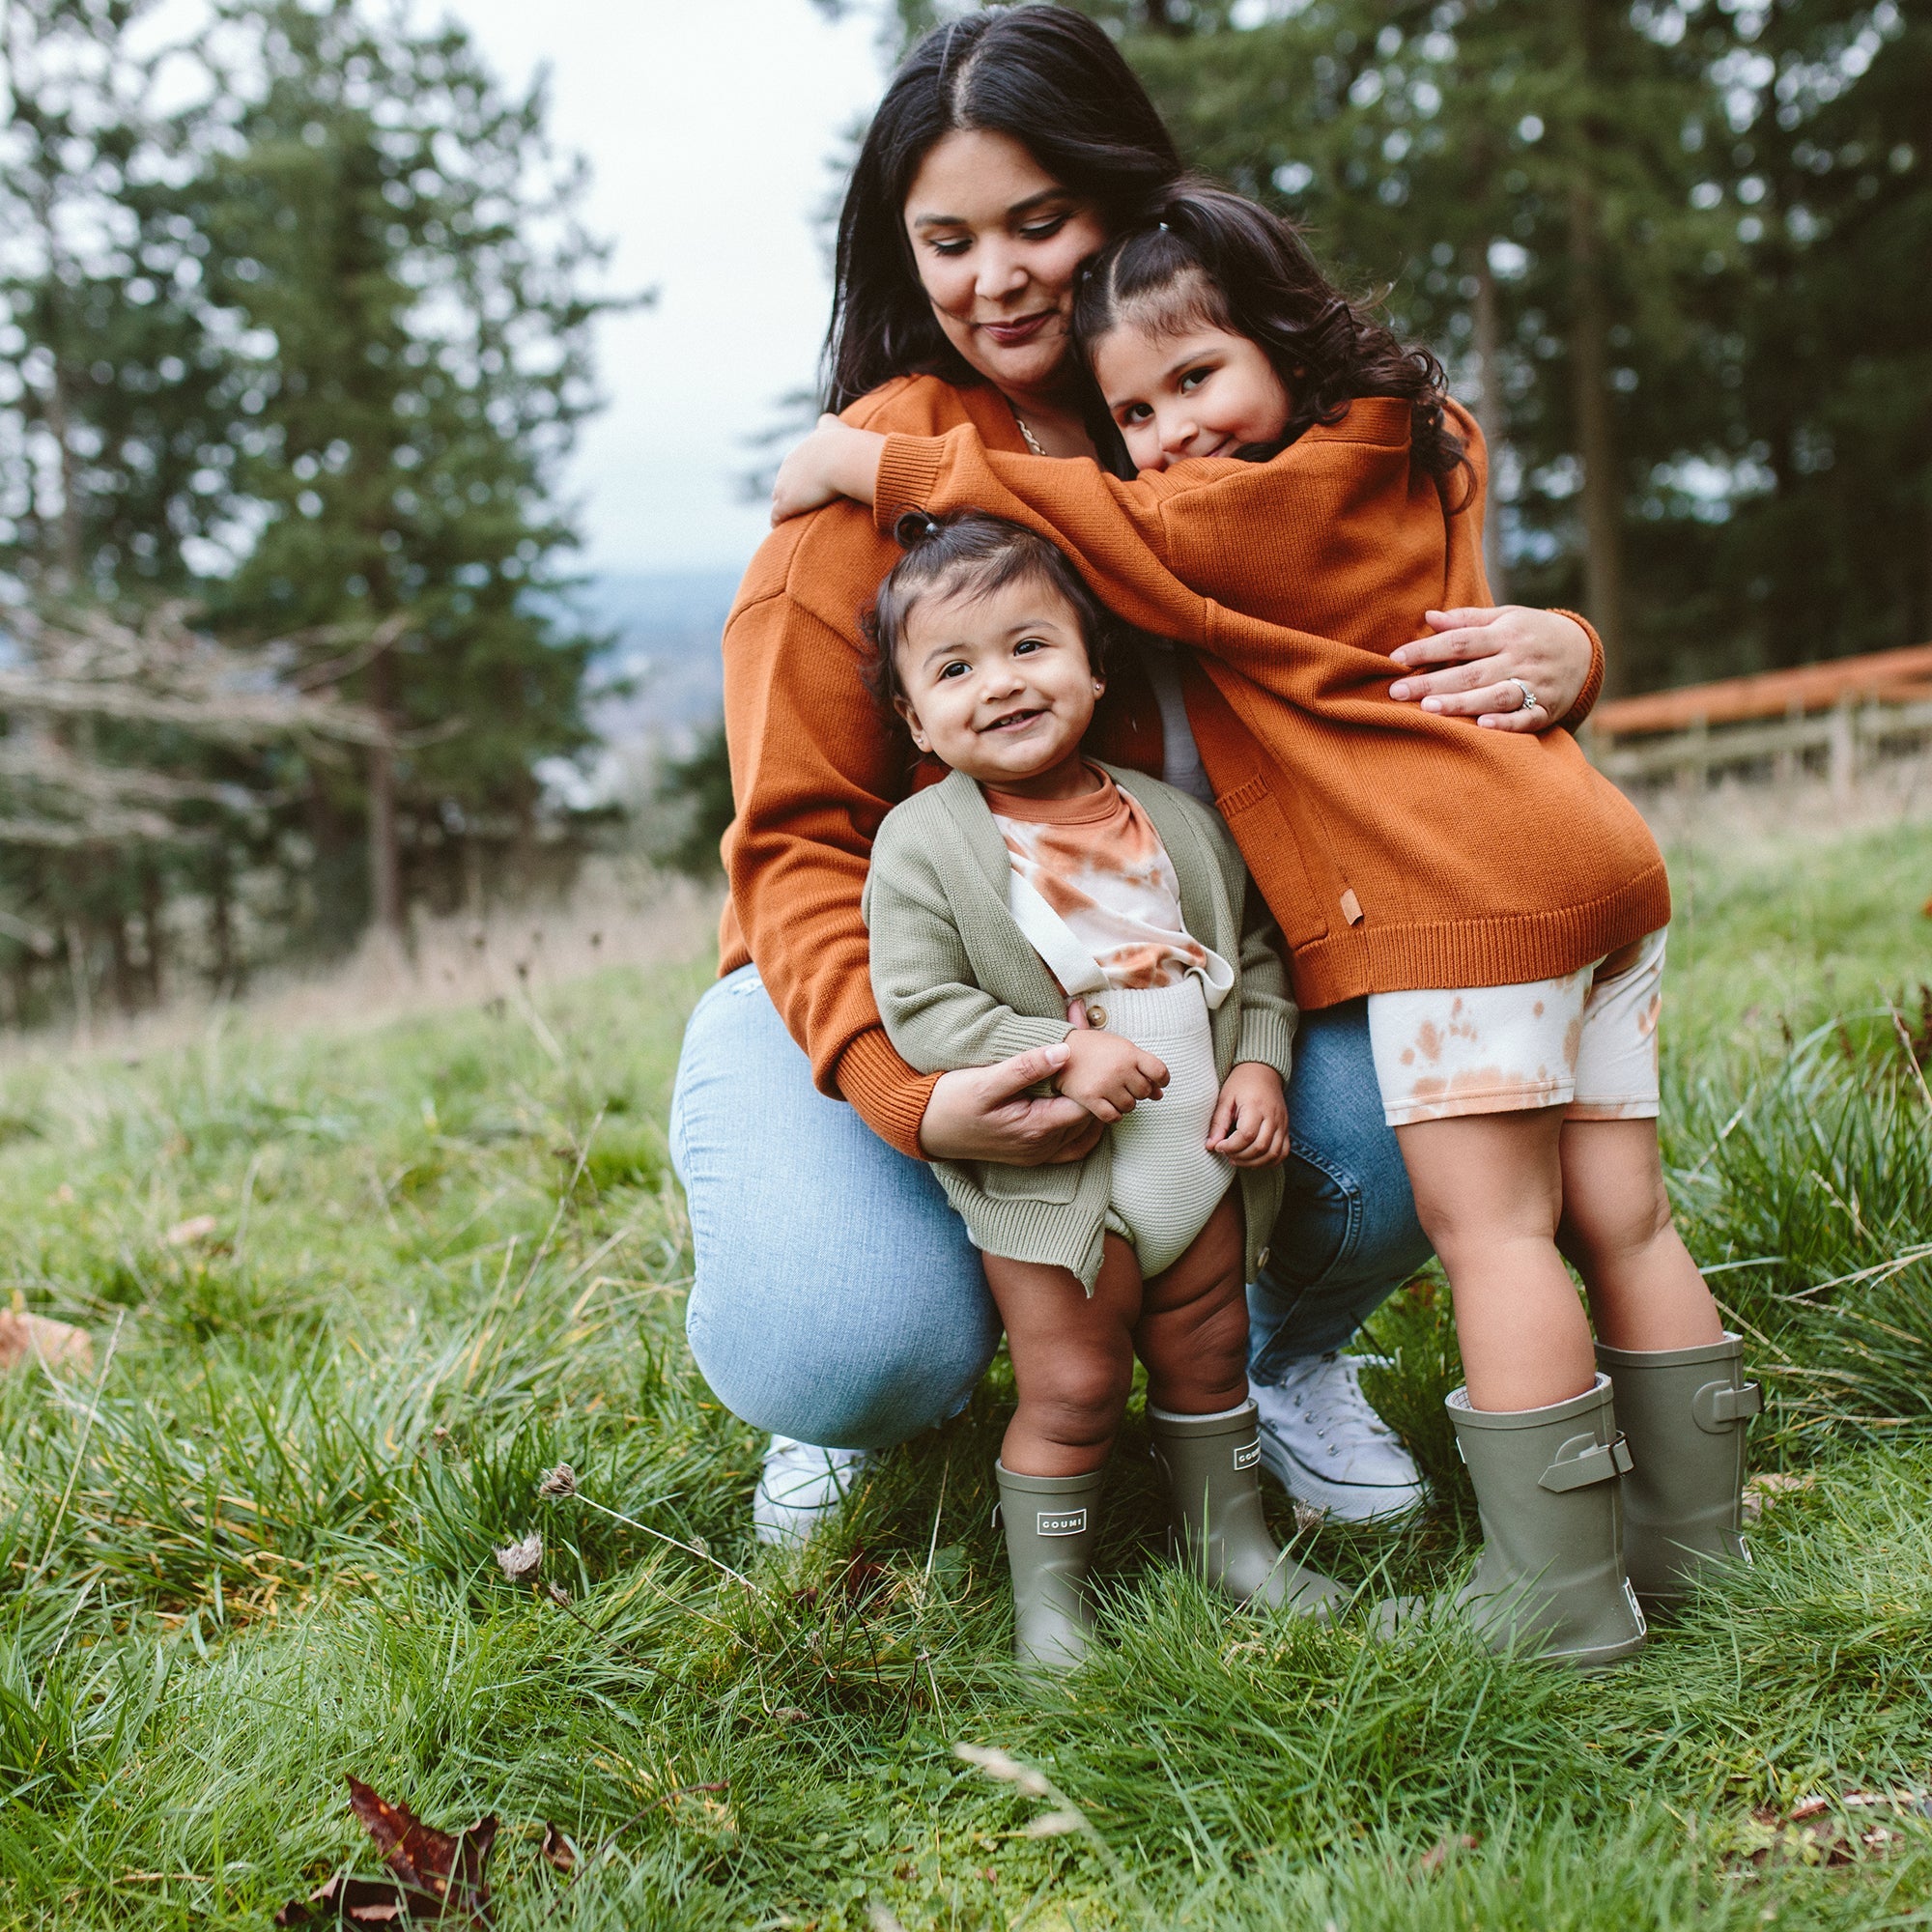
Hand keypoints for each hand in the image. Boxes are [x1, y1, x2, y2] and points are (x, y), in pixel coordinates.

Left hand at [770, 415, 885, 524]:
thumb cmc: (846, 445)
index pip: (794, 466)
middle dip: (788, 494)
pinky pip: (776, 516)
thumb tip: (827, 418)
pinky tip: (782, 529)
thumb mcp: (835, 428)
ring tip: (789, 522)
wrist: (843, 458)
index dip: (799, 476)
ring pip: (777, 500)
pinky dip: (778, 523)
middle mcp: (788, 466)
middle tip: (799, 508)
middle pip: (782, 483)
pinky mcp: (786, 503)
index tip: (806, 486)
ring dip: (782, 510)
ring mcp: (784, 485)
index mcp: (800, 451)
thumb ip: (830, 423)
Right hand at [918, 1042, 1104, 1166]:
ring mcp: (1038, 1154)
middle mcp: (1042, 1147)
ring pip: (1084, 1131)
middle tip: (1092, 1054)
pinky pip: (1072, 1147)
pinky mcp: (1031, 1154)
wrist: (926, 1129)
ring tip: (1089, 1073)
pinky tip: (1080, 1105)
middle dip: (1094, 1087)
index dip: (1092, 1077)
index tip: (1090, 1050)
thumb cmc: (953, 1101)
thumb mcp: (985, 1081)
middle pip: (1089, 1117)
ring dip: (1089, 1104)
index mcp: (1036, 1128)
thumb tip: (1064, 1051)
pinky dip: (1083, 1127)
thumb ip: (1025, 1068)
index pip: (1087, 1104)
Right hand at [1057, 1026, 1168, 1125]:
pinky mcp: (1090, 1097)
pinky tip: (1106, 1105)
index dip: (1162, 1080)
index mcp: (1129, 1052)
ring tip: (1112, 1093)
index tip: (1156, 1083)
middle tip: (1124, 1085)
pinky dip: (1113, 1115)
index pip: (1160, 1072)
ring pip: (1129, 1106)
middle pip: (1145, 1092)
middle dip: (1138, 1091)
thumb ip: (1143, 1068)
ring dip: (1124, 1103)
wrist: (1061, 1049)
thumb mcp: (1121, 1049)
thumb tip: (1160, 1094)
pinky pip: (1113, 1116)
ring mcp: (1105, 1084)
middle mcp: (1120, 1068)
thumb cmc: (1094, 1048)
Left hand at [1207, 1061, 1289, 1167]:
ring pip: (1274, 1153)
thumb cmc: (1240, 1083)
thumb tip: (1210, 1146)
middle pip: (1260, 1147)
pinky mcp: (1286, 1128)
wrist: (1262, 1070)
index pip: (1246, 1135)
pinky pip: (1283, 1152)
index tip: (1218, 1146)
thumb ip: (1218, 1123)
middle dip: (1240, 1156)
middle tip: (1226, 1153)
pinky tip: (1253, 1160)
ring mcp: (1282, 1124)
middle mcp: (1272, 1116)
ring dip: (1254, 1163)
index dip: (1231, 1146)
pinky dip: (1269, 1161)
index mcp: (1255, 1106)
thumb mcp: (1225, 1099)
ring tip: (1237, 1159)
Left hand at [1386, 606, 1591, 732]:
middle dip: (1432, 682)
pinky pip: (1527, 718)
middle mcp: (1519, 658)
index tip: (1395, 658)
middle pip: (1471, 671)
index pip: (1460, 641)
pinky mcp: (1547, 709)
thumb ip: (1467, 620)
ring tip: (1429, 708)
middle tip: (1396, 693)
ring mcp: (1534, 684)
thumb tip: (1429, 616)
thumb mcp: (1506, 618)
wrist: (1585, 652)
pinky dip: (1506, 723)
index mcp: (1505, 633)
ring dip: (1463, 703)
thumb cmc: (1531, 634)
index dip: (1426, 649)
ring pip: (1496, 694)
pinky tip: (1483, 727)